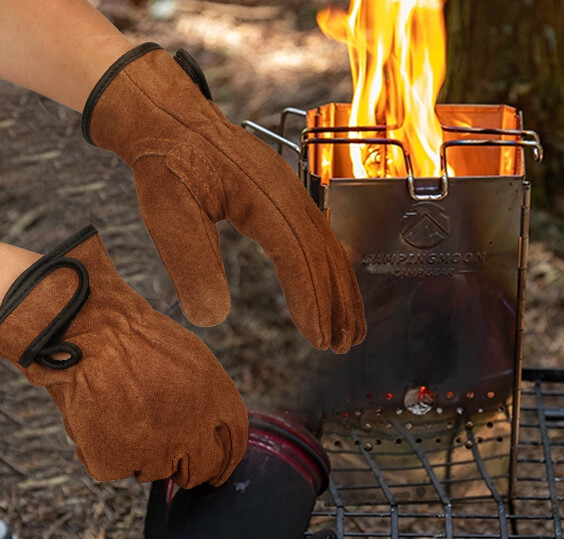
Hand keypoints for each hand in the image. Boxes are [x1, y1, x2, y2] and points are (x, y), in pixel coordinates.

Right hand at [0, 226, 248, 487]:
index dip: (224, 463)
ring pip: (154, 470)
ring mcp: (157, 451)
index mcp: (218, 405)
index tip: (215, 472)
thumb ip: (207, 401)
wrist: (91, 332)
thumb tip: (209, 429)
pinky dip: (103, 451)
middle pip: (201, 470)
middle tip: (164, 452)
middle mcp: (194, 433)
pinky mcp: (118, 461)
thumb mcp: (194, 363)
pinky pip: (114, 467)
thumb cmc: (137, 339)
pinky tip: (97, 420)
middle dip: (186, 468)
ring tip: (120, 414)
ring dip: (140, 453)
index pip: (233, 448)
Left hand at [82, 44, 366, 351]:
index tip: (319, 338)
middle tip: (343, 346)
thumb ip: (189, 263)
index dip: (312, 299)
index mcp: (263, 197)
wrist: (169, 118)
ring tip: (349, 331)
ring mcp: (293, 195)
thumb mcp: (166, 211)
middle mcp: (289, 195)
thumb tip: (210, 318)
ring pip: (330, 249)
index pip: (299, 256)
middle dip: (338, 304)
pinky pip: (320, 240)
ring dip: (341, 292)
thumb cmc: (166, 161)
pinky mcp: (288, 199)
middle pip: (326, 256)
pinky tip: (334, 292)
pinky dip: (331, 272)